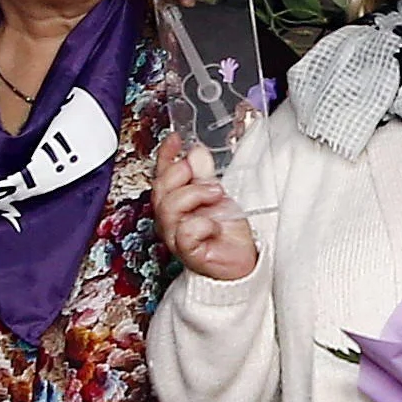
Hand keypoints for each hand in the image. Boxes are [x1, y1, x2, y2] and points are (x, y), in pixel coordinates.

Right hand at [154, 136, 260, 280]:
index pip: (162, 174)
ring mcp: (176, 236)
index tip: (175, 139)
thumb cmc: (228, 233)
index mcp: (175, 202)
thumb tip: (196, 152)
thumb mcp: (218, 195)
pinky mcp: (188, 252)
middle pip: (160, 189)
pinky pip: (185, 232)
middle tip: (202, 174)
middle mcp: (171, 219)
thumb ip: (204, 175)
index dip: (166, 155)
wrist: (241, 261)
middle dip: (180, 174)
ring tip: (216, 195)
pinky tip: (212, 225)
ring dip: (195, 195)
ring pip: (169, 207)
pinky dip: (201, 224)